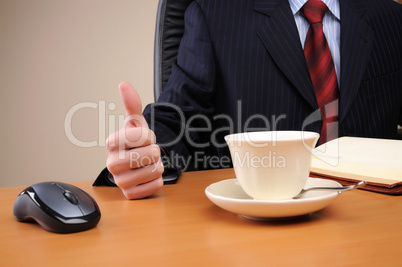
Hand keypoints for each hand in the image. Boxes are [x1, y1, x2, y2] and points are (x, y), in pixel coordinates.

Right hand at [106, 82, 163, 198]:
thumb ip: (132, 105)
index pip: (141, 135)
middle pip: (151, 154)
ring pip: (155, 170)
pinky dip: (157, 180)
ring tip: (147, 164)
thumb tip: (124, 84)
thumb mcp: (136, 124)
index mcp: (111, 143)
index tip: (143, 137)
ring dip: (157, 166)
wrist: (137, 165)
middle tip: (147, 152)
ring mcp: (120, 182)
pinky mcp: (130, 195)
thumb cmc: (136, 144)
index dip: (148, 135)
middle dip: (155, 151)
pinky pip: (156, 185)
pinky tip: (147, 176)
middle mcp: (111, 163)